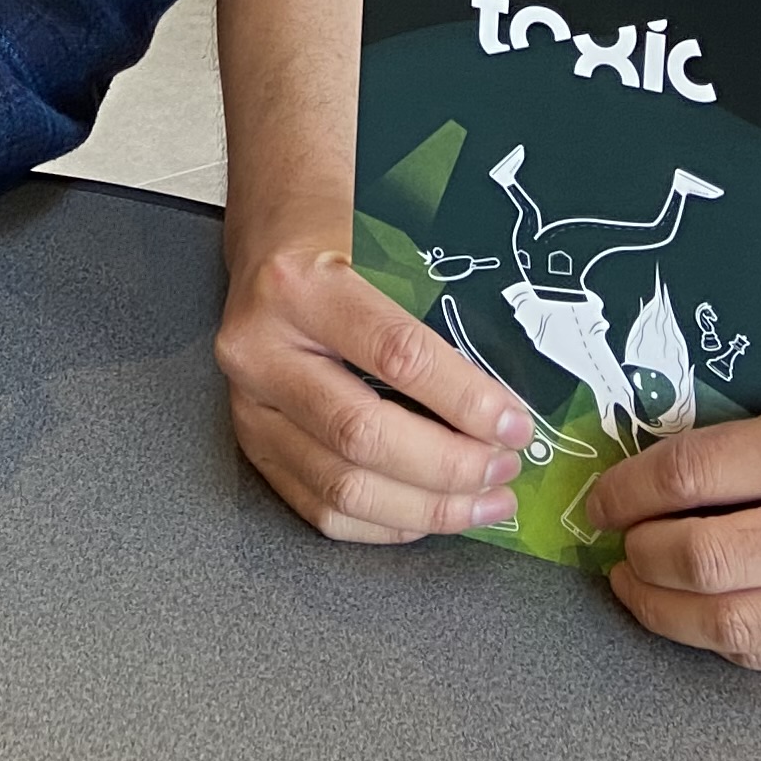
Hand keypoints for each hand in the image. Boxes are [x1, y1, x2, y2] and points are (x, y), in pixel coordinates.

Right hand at [214, 217, 531, 541]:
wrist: (272, 240)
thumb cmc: (338, 238)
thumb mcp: (387, 248)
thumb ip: (439, 314)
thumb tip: (510, 395)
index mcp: (300, 285)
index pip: (395, 354)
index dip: (463, 399)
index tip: (512, 422)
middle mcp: (261, 349)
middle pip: (362, 434)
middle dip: (449, 465)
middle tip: (503, 467)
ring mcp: (249, 404)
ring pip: (341, 485)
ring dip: (425, 507)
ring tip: (481, 501)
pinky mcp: (252, 443)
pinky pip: (319, 507)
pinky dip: (384, 522)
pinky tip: (428, 513)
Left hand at [582, 367, 760, 675]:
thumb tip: (668, 468)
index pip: (696, 473)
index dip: (629, 489)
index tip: (604, 496)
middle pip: (704, 559)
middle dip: (638, 554)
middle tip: (617, 541)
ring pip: (734, 626)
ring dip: (666, 609)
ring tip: (641, 586)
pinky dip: (727, 638)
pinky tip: (705, 616)